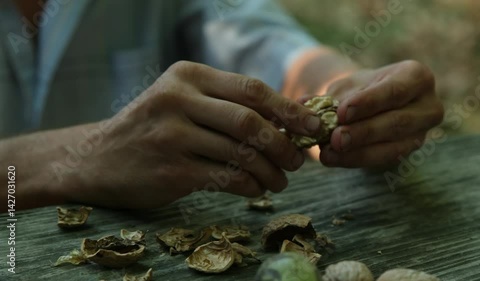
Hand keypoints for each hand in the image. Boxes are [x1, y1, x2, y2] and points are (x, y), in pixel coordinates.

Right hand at [68, 61, 320, 208]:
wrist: (97, 158)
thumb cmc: (151, 129)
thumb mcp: (181, 102)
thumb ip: (225, 106)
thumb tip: (285, 123)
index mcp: (188, 76)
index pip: (251, 89)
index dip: (289, 109)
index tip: (313, 126)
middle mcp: (178, 100)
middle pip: (248, 121)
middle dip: (283, 143)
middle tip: (298, 161)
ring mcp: (171, 135)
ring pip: (239, 152)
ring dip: (270, 170)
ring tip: (281, 181)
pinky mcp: (169, 170)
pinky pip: (224, 178)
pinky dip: (248, 186)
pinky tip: (256, 190)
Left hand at [314, 60, 443, 166]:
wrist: (372, 105)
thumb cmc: (360, 90)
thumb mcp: (345, 88)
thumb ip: (327, 97)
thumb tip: (302, 103)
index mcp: (416, 76)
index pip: (395, 90)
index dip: (369, 103)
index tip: (341, 112)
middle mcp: (428, 105)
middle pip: (396, 121)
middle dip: (363, 132)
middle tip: (335, 138)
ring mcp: (422, 132)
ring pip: (392, 145)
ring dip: (358, 151)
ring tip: (328, 151)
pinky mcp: (409, 152)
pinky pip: (384, 159)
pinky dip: (356, 159)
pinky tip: (333, 158)